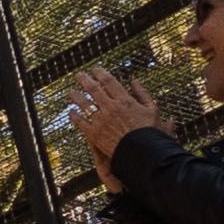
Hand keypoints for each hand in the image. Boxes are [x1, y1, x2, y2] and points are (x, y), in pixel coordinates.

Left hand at [63, 65, 170, 191]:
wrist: (142, 153)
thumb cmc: (150, 132)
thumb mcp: (152, 109)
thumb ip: (143, 94)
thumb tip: (135, 81)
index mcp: (124, 100)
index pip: (109, 82)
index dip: (100, 73)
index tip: (95, 70)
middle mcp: (110, 108)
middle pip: (94, 89)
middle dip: (85, 80)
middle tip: (79, 75)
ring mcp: (100, 121)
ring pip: (84, 104)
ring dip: (77, 96)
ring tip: (72, 92)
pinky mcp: (94, 134)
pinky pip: (81, 123)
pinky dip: (75, 116)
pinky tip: (71, 113)